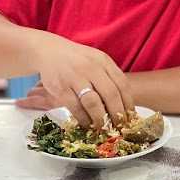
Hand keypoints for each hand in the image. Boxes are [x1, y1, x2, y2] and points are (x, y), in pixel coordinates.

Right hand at [18, 34, 133, 128]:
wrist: (49, 51)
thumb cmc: (77, 60)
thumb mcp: (96, 61)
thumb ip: (110, 77)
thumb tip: (125, 104)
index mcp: (104, 61)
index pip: (122, 84)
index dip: (128, 104)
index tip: (130, 117)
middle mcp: (91, 68)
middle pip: (111, 95)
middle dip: (117, 115)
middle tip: (119, 127)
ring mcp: (75, 77)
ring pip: (93, 103)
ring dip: (101, 119)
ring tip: (104, 128)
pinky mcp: (61, 88)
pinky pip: (76, 108)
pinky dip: (84, 119)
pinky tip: (87, 124)